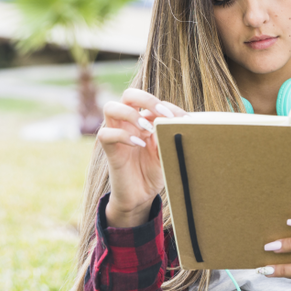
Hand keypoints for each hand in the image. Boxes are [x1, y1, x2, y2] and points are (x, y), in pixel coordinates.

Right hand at [97, 88, 185, 227]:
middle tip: (162, 114)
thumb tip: (181, 122)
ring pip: (110, 107)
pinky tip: (139, 144)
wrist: (142, 195)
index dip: (170, 107)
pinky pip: (106, 134)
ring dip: (131, 114)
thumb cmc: (156, 170)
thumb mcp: (168, 151)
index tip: (185, 120)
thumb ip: (170, 135)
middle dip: (146, 99)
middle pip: (129, 94)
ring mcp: (117, 134)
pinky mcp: (110, 149)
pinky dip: (123, 136)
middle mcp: (129, 123)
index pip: (153, 102)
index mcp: (144, 119)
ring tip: (148, 128)